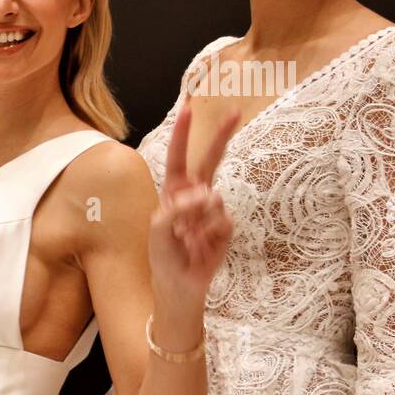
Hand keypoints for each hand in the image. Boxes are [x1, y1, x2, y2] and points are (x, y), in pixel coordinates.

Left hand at [149, 102, 235, 302]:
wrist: (180, 284)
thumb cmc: (163, 255)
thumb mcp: (158, 231)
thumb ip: (177, 209)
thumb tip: (208, 194)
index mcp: (173, 192)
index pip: (178, 158)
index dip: (182, 135)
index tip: (188, 110)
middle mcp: (193, 195)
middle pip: (209, 161)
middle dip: (220, 137)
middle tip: (236, 112)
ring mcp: (211, 210)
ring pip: (215, 200)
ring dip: (201, 219)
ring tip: (189, 238)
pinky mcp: (225, 226)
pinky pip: (224, 221)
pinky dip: (212, 234)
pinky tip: (203, 246)